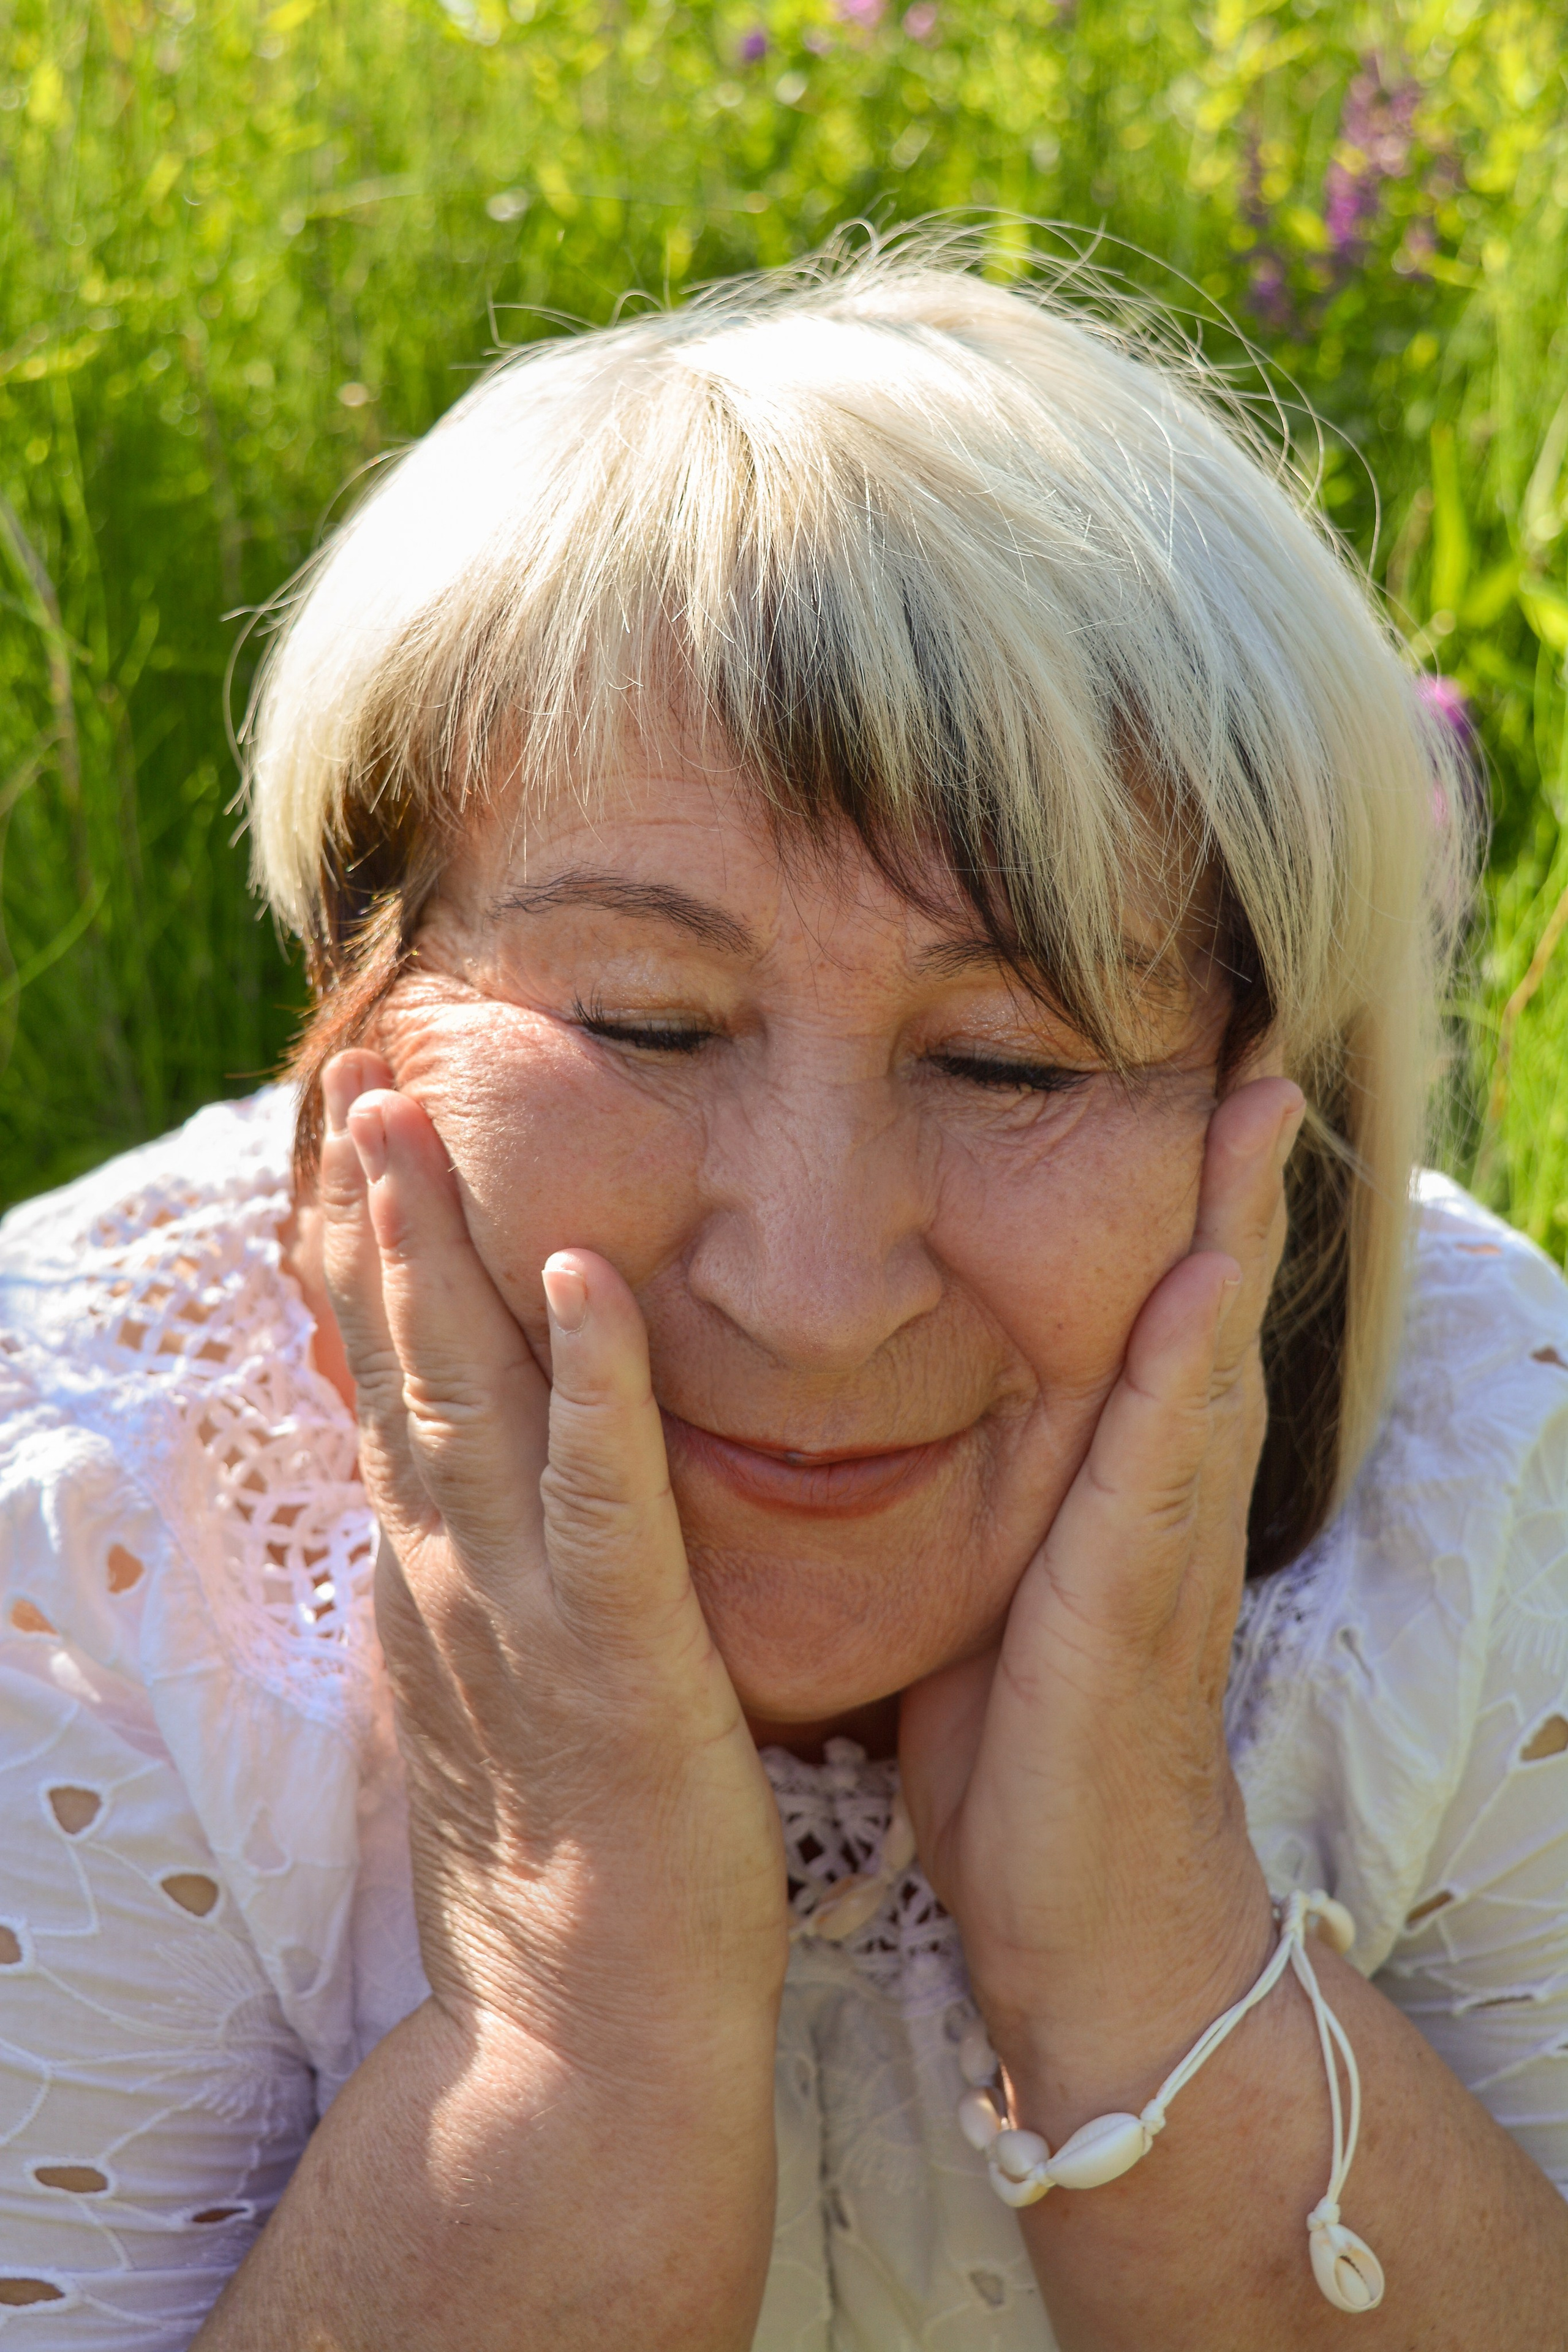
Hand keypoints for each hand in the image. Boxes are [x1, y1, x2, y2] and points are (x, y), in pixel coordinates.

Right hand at [316, 1050, 789, 2066]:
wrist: (582, 2031)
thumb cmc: (561, 1856)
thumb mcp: (490, 1683)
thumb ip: (474, 1575)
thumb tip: (461, 1492)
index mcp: (437, 1573)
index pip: (385, 1382)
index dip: (364, 1256)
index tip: (351, 1138)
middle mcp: (453, 1570)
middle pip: (401, 1359)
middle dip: (374, 1210)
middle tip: (354, 1074)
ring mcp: (522, 1607)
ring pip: (469, 1396)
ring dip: (439, 1251)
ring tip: (410, 1120)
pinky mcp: (617, 1650)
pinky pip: (603, 1492)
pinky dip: (596, 1379)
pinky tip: (591, 1274)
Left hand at [899, 1076, 1303, 2107]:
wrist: (1085, 1916)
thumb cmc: (1028, 1751)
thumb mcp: (997, 1585)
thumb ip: (985, 1495)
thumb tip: (903, 1412)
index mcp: (1118, 1482)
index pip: (1155, 1307)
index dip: (1179, 1196)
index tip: (1189, 1078)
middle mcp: (1156, 1488)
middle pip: (1206, 1295)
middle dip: (1233, 1172)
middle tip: (1255, 1042)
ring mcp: (1158, 1539)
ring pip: (1208, 1348)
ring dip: (1238, 1226)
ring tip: (1258, 1100)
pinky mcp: (1132, 1599)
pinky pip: (1165, 1462)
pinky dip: (1189, 1367)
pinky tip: (1204, 1280)